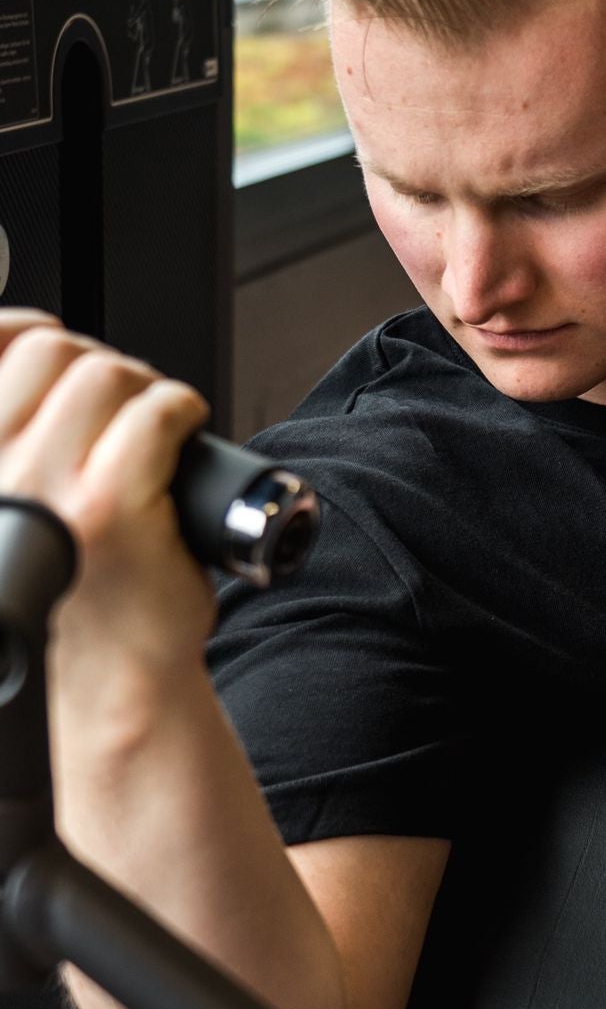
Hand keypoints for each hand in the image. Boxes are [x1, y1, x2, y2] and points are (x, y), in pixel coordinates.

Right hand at [0, 312, 215, 673]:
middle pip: (53, 351)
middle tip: (125, 407)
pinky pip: (156, 414)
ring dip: (145, 388)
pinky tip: (185, 433)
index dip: (37, 336)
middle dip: (102, 367)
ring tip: (155, 429)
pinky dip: (182, 410)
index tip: (62, 355)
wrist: (110, 672)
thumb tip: (31, 348)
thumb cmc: (72, 593)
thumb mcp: (15, 507)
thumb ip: (20, 440)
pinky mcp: (111, 507)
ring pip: (107, 374)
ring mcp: (49, 489)